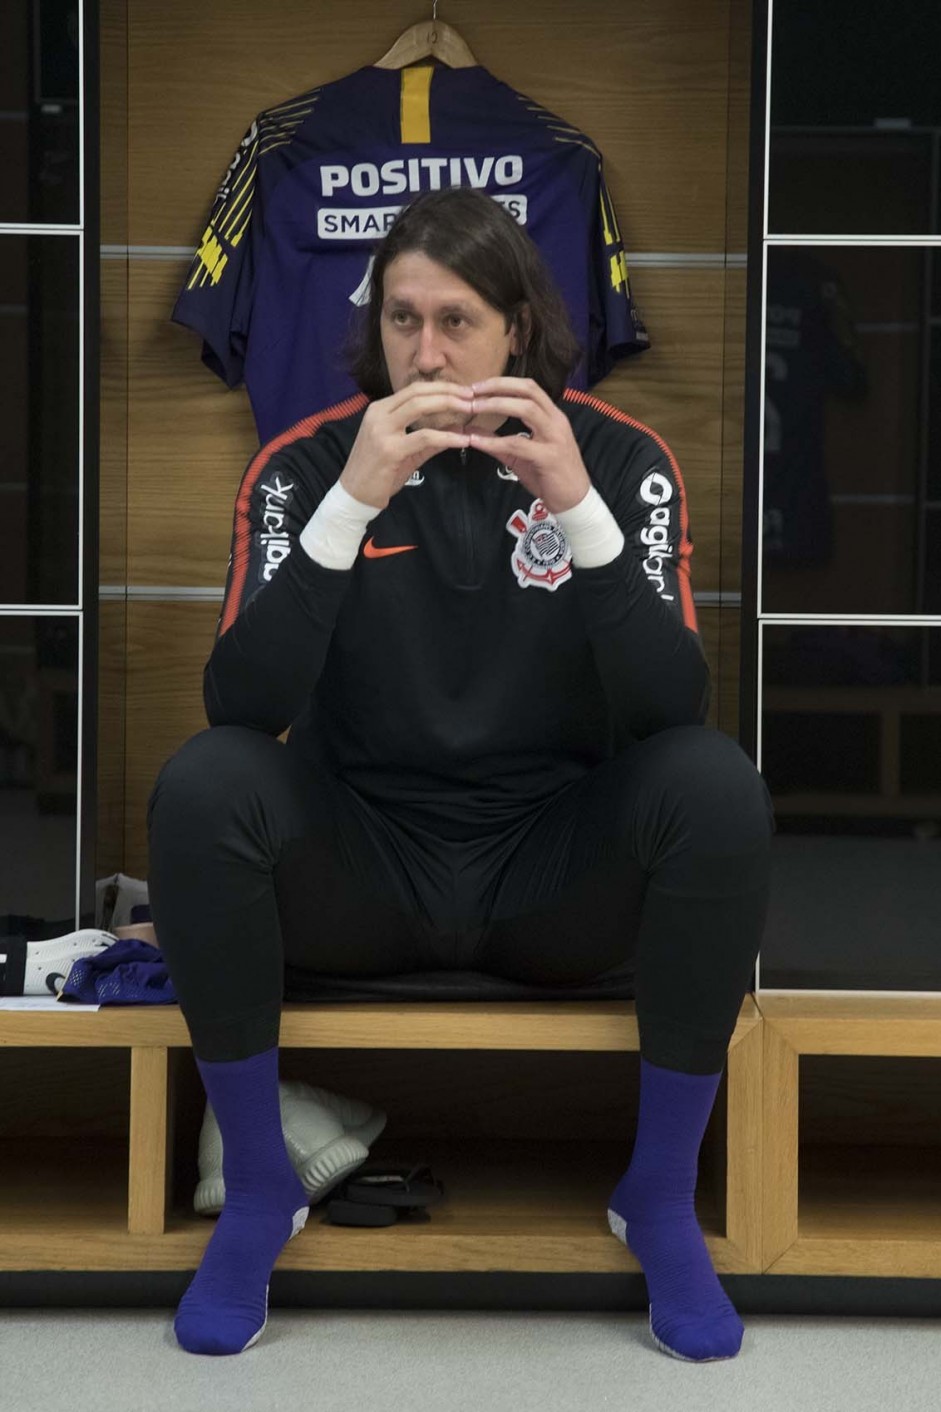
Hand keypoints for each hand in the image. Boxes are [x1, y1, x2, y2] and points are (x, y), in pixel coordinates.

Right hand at [340, 381, 473, 510]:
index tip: (463, 391)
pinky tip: (462, 440)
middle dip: (448, 391)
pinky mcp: (389, 449)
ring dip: (448, 404)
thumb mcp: (406, 451)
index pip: (414, 389)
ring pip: (419, 406)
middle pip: (418, 391)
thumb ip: (430, 439)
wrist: (354, 496)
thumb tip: (458, 427)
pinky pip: (424, 437)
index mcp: (380, 410)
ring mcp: (382, 430)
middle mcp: (379, 414)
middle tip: (472, 396)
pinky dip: (446, 436)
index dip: (441, 387)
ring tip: (470, 409)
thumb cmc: (378, 474)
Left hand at [465, 377, 591, 513]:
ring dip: (497, 404)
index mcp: (552, 416)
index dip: (503, 382)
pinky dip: (495, 441)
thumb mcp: (521, 456)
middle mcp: (556, 421)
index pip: (529, 388)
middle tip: (473, 390)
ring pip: (527, 409)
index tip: (479, 385)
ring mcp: (555, 438)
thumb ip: (499, 442)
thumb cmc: (550, 477)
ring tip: (474, 407)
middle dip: (499, 386)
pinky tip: (476, 441)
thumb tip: (473, 431)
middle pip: (528, 390)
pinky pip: (518, 444)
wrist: (574, 501)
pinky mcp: (549, 457)